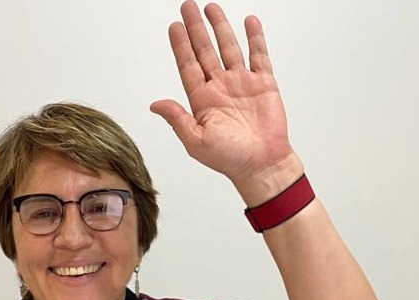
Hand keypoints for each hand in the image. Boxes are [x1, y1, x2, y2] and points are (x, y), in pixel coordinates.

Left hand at [150, 1, 301, 203]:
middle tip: (187, 6)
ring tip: (211, 8)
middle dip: (196, 28)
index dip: (181, 46)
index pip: (188, 66)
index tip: (174, 26)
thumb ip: (177, 119)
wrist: (262, 165)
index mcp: (202, 101)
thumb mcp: (196, 141)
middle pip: (205, 51)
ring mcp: (242, 83)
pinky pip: (258, 55)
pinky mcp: (263, 84)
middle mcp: (220, 88)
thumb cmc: (229, 159)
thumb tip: (155, 104)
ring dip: (220, 27)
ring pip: (229, 47)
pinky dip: (255, 38)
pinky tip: (248, 21)